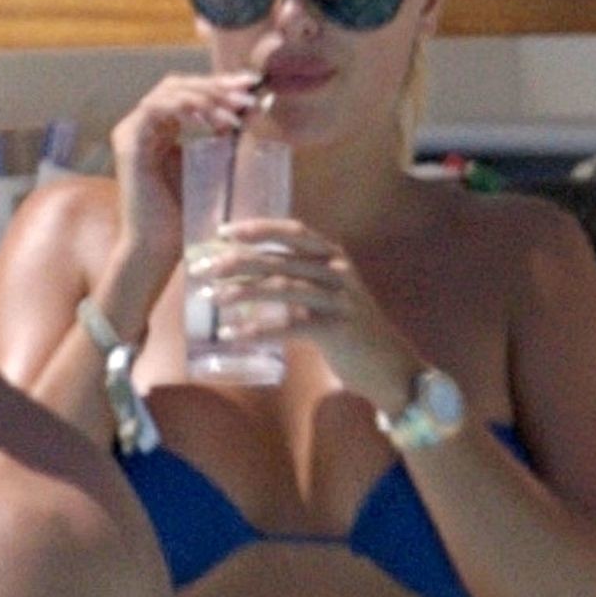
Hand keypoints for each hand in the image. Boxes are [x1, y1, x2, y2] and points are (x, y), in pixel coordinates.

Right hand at [108, 71, 263, 285]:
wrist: (157, 249)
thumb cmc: (184, 217)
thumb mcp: (211, 167)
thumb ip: (222, 139)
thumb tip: (253, 110)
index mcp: (159, 129)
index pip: (189, 92)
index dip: (220, 85)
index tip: (253, 86)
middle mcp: (141, 126)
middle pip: (179, 84)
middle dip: (217, 85)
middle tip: (249, 92)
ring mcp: (131, 132)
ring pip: (169, 91)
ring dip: (207, 97)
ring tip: (236, 112)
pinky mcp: (128, 143)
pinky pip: (156, 108)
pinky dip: (186, 108)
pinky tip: (213, 121)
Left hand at [194, 217, 420, 409]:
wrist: (391, 367)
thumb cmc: (350, 332)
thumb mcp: (326, 296)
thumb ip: (296, 281)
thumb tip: (246, 273)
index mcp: (335, 257)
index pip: (292, 232)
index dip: (257, 229)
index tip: (223, 231)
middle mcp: (339, 272)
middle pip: (280, 259)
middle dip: (237, 262)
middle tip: (204, 270)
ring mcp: (340, 300)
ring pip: (282, 288)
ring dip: (242, 292)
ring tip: (213, 298)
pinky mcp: (337, 330)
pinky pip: (289, 327)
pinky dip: (256, 330)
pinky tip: (232, 334)